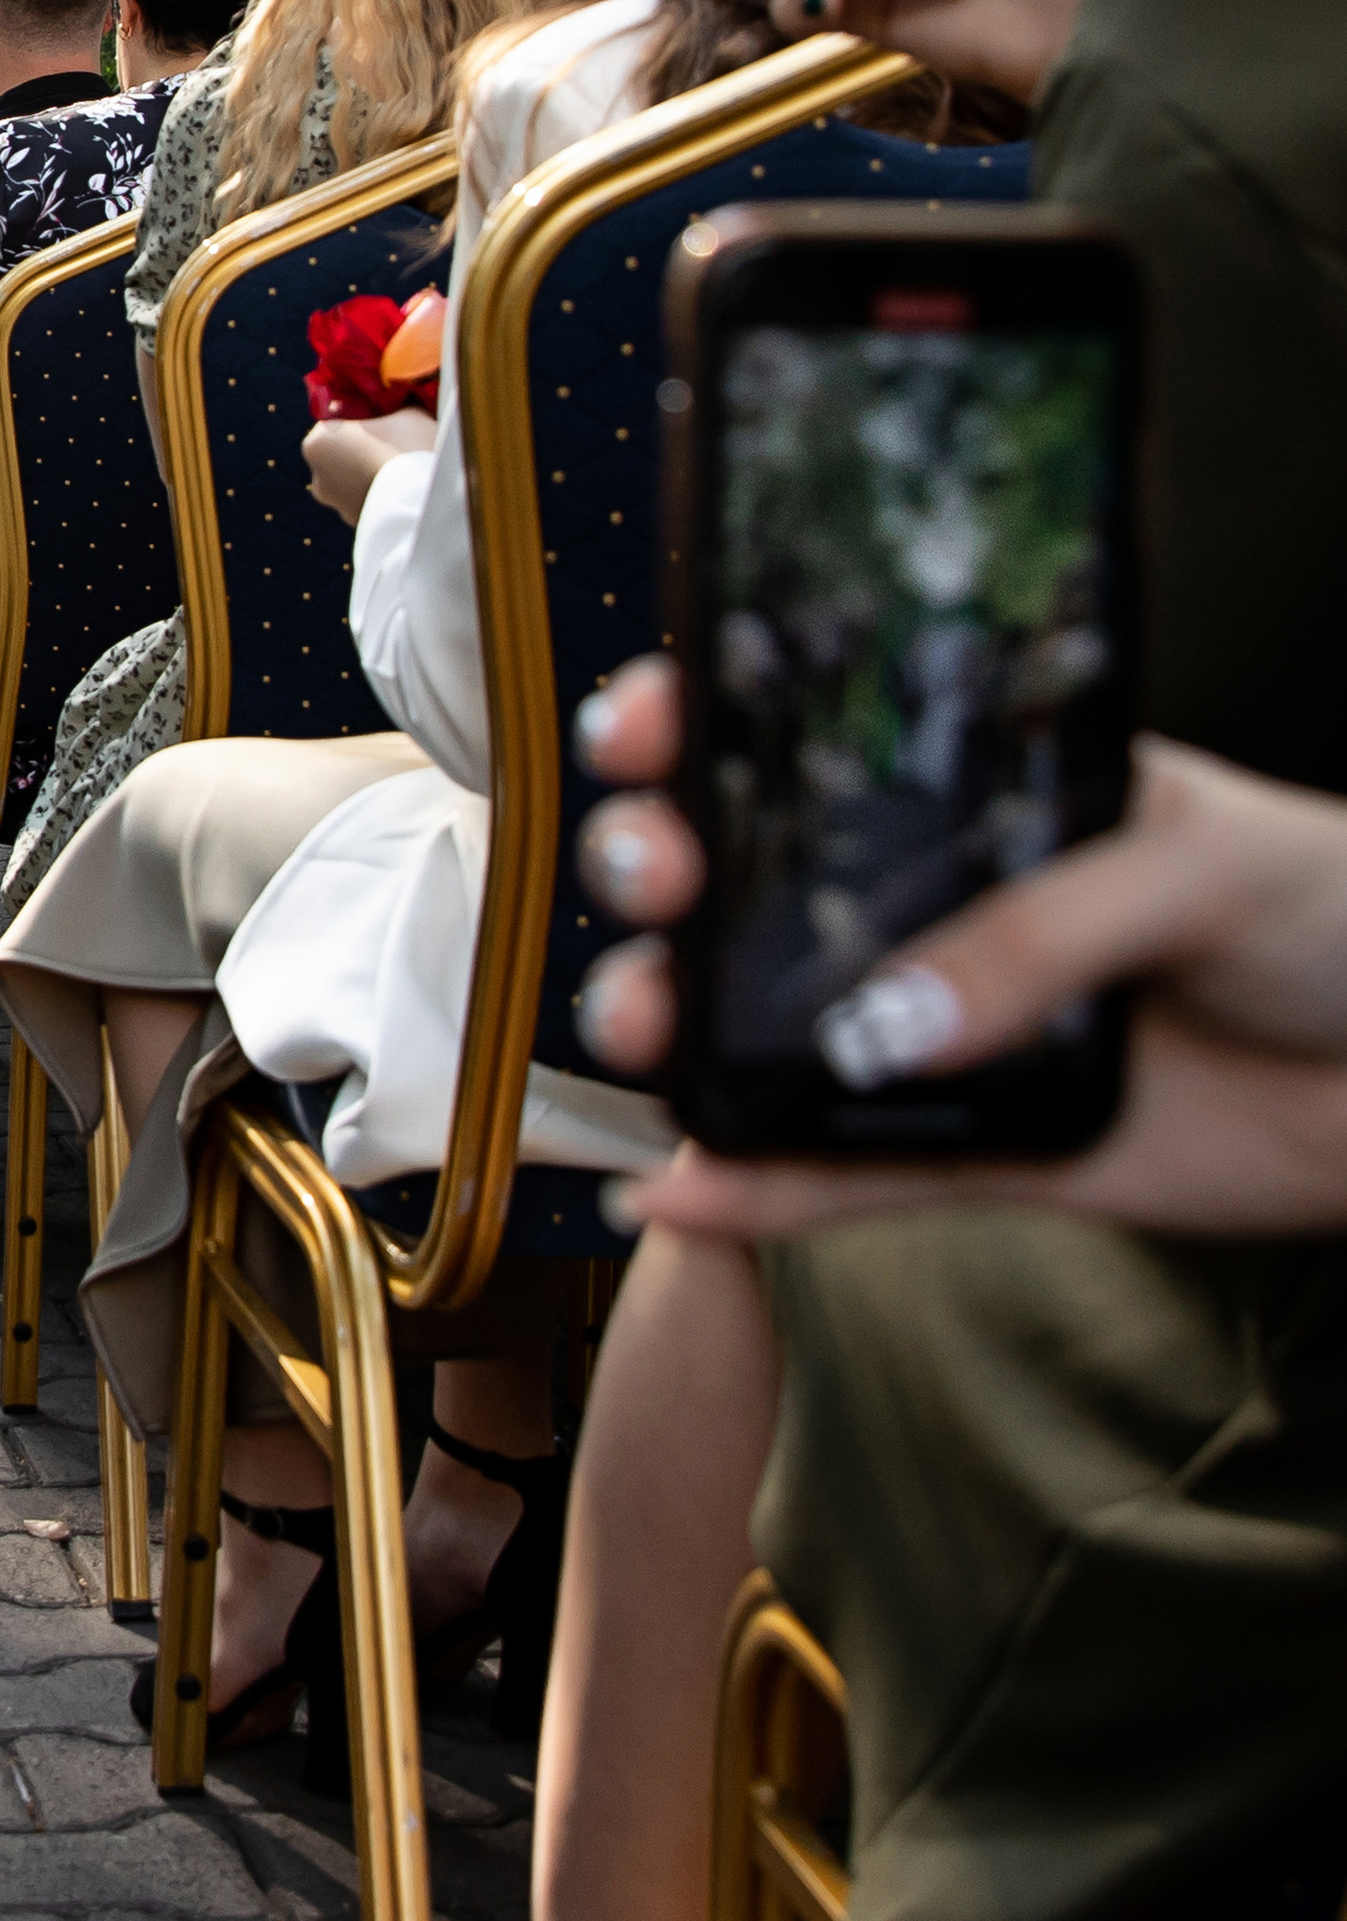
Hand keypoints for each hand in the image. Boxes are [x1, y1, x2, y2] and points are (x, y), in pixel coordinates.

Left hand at [302, 405, 436, 524]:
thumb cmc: (408, 447)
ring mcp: (337, 506)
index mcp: (317, 443)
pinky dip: (381, 495)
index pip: (337, 423)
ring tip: (404, 470)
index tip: (384, 421)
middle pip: (343, 455)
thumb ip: (391, 408)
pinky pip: (369, 501)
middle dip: (363, 450)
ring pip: (355, 481)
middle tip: (396, 445)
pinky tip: (405, 489)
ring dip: (372, 475)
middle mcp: (318, 479)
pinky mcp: (359, 525)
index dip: (362, 420)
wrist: (424, 502)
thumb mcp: (405, 411)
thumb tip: (397, 405)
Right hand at [565, 658, 1346, 1238]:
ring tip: (648, 1038)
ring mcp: (954, 1032)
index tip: (644, 730)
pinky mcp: (985, 1153)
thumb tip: (885, 1023)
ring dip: (681, 1032)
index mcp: (984, 798)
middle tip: (657, 882)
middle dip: (663, 875)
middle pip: (756, 890)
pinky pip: (847, 1174)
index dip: (707, 729)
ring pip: (774, 1034)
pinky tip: (679, 1185)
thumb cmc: (1336, 913)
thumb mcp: (1196, 861)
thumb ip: (1039, 931)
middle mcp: (944, 909)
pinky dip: (759, 1191)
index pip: (816, 747)